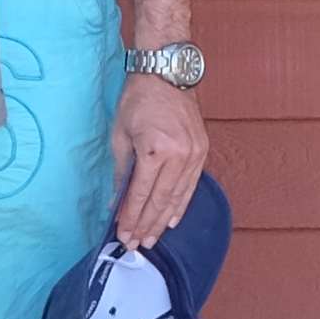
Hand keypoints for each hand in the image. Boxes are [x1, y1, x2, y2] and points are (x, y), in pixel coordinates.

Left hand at [110, 71, 206, 249]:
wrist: (167, 74)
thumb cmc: (138, 100)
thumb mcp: (120, 135)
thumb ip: (121, 171)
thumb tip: (117, 201)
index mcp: (155, 149)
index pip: (141, 193)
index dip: (131, 217)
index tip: (123, 235)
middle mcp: (179, 155)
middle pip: (160, 200)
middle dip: (146, 225)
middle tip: (135, 245)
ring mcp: (194, 154)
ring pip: (177, 197)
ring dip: (162, 220)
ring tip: (151, 239)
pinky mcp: (202, 151)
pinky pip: (191, 185)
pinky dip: (181, 204)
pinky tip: (172, 220)